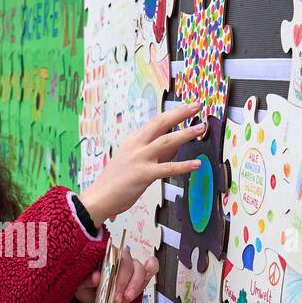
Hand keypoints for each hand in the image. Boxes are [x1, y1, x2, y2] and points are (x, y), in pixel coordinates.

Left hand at [75, 248, 156, 302]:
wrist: (91, 295)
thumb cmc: (86, 286)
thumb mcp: (80, 285)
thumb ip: (87, 280)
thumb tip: (96, 277)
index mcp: (103, 255)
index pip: (113, 257)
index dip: (113, 274)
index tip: (111, 290)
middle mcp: (119, 257)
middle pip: (128, 264)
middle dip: (124, 284)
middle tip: (117, 299)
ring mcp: (131, 265)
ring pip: (140, 269)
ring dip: (135, 285)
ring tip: (127, 298)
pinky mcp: (139, 274)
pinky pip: (151, 266)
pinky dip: (152, 270)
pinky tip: (148, 277)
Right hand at [79, 102, 204, 221]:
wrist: (100, 197)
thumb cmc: (116, 180)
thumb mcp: (133, 159)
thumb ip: (153, 152)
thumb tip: (174, 147)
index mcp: (134, 140)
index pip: (156, 121)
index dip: (173, 112)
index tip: (187, 106)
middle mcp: (137, 145)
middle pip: (161, 123)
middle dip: (180, 113)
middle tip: (197, 105)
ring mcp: (140, 159)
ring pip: (167, 141)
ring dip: (186, 133)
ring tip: (201, 128)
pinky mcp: (144, 174)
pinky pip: (168, 168)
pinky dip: (184, 166)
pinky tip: (196, 163)